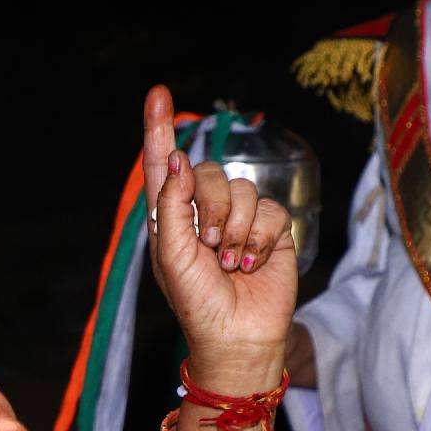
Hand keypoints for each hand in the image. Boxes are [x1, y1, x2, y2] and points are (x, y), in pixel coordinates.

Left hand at [139, 85, 297, 390]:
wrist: (238, 337)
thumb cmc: (197, 302)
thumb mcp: (171, 256)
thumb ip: (171, 204)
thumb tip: (176, 156)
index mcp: (170, 217)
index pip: (163, 163)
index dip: (159, 128)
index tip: (158, 93)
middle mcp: (203, 212)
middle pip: (208, 172)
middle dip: (211, 207)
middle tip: (211, 246)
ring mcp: (240, 219)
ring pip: (244, 188)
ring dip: (237, 229)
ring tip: (230, 262)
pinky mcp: (272, 229)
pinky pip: (272, 209)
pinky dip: (262, 238)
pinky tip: (253, 263)